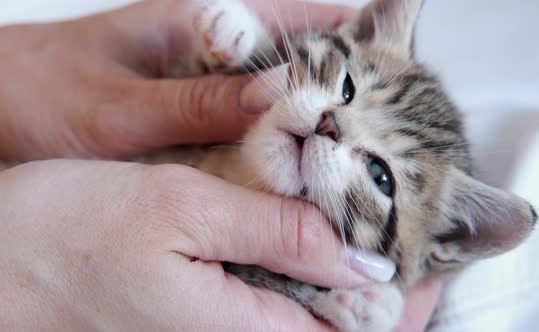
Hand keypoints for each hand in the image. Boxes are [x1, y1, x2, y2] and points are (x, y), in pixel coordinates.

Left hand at [0, 0, 353, 160]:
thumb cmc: (43, 94)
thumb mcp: (123, 107)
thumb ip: (199, 103)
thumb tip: (279, 98)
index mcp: (201, 24)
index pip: (301, 17)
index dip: (353, 38)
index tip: (395, 71)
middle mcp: (212, 50)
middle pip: (300, 61)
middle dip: (342, 91)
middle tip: (384, 132)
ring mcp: (205, 84)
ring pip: (277, 98)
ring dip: (310, 125)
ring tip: (351, 160)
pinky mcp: (194, 113)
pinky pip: (248, 126)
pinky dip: (274, 146)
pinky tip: (291, 174)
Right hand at [0, 160, 380, 330]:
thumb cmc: (68, 234)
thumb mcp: (181, 211)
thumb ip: (273, 234)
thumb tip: (357, 256)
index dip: (401, 299)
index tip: (425, 255)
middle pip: (333, 330)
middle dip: (377, 286)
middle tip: (397, 229)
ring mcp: (214, 331)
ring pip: (303, 315)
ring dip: (339, 273)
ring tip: (359, 223)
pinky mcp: (197, 315)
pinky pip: (267, 302)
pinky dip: (297, 266)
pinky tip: (300, 229)